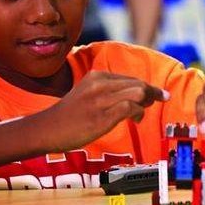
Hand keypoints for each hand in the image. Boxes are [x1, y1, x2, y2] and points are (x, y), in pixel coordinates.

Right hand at [39, 71, 168, 151]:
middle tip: (157, 101)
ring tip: (144, 111)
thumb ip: (107, 91)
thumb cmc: (70, 115)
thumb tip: (134, 95)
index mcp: (97, 76)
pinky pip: (130, 108)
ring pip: (138, 92)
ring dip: (148, 101)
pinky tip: (136, 119)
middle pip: (138, 83)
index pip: (130, 78)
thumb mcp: (87, 93)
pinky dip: (138, 112)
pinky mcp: (102, 116)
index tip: (156, 94)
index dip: (146, 86)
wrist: (47, 128)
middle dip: (152, 92)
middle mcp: (100, 84)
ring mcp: (101, 100)